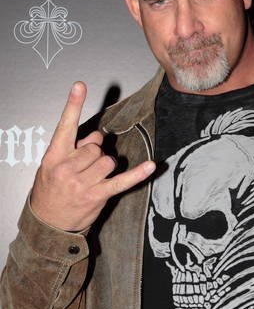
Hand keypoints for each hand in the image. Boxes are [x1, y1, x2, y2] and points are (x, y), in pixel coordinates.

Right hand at [30, 82, 154, 230]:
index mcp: (54, 157)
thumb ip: (73, 148)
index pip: (65, 126)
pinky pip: (122, 181)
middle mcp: (67, 168)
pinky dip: (138, 174)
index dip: (73, 104)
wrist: (48, 223)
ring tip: (93, 178)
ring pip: (108, 160)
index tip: (80, 85)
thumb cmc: (51, 191)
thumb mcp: (52, 166)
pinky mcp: (98, 195)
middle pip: (95, 146)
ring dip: (106, 166)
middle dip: (95, 154)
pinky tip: (151, 166)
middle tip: (85, 168)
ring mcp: (83, 183)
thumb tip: (97, 136)